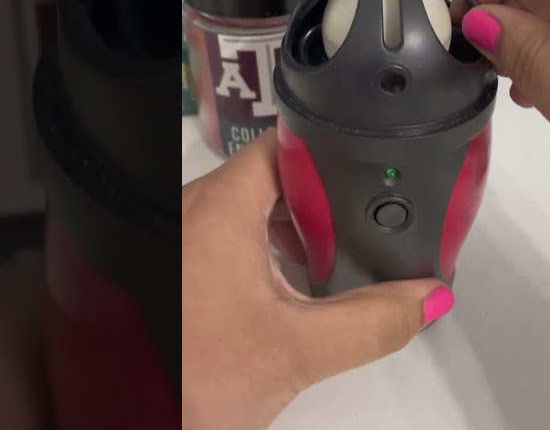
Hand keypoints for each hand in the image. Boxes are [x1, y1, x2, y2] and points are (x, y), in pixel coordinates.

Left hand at [182, 132, 452, 429]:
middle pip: (271, 179)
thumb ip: (372, 322)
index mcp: (219, 207)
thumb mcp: (298, 351)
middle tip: (356, 235)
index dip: (335, 158)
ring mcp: (174, 239)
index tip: (371, 179)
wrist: (125, 414)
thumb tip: (424, 299)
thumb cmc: (187, 379)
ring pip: (245, 211)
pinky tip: (279, 296)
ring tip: (321, 270)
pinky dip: (257, 254)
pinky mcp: (171, 269)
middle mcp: (188, 210)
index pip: (289, 146)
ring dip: (288, 234)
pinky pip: (222, 239)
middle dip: (318, 205)